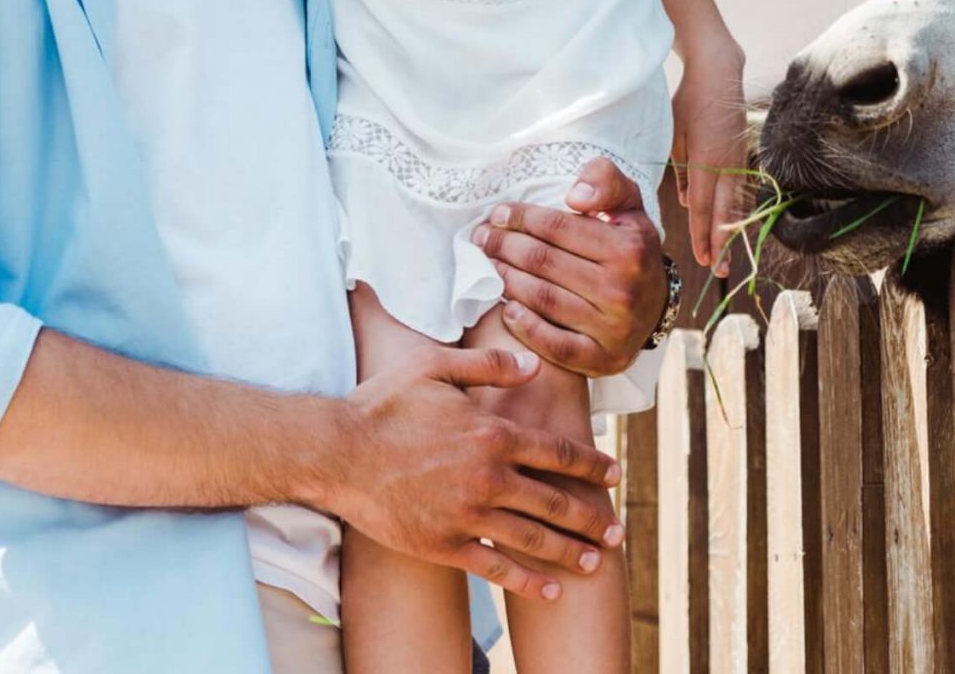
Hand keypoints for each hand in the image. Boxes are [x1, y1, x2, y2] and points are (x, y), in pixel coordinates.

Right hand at [327, 343, 622, 602]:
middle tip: (618, 530)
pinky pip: (494, 568)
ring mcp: (468, 515)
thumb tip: (533, 363)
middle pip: (556, 501)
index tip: (615, 474)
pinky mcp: (444, 545)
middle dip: (593, 517)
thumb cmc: (383, 403)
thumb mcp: (436, 367)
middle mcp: (489, 477)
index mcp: (493, 433)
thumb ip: (489, 364)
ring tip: (596, 562)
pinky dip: (526, 582)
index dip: (592, 465)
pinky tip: (549, 591)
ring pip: (533, 538)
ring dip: (570, 552)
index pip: (558, 452)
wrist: (336, 454)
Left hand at [473, 158, 666, 375]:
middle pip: (544, 262)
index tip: (498, 213)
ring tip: (488, 265)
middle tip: (482, 238)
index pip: (558, 228)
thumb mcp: (628, 204)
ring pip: (543, 299)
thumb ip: (605, 181)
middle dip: (505, 245)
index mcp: (630, 249)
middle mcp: (623, 290)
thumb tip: (574, 196)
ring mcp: (614, 329)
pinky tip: (507, 308)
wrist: (655, 304)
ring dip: (506, 279)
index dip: (522, 218)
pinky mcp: (604, 360)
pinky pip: (554, 345)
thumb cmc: (630, 246)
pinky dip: (525, 327)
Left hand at [673, 65, 751, 270]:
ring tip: (727, 257)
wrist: (719, 72)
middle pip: (724, 212)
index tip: (701, 259)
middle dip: (721, 244)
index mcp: (707, 160)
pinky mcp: (743, 155)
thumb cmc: (689, 101)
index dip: (702, 235)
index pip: (702, 207)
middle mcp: (727, 164)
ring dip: (730, 231)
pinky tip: (730, 224)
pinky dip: (734, 210)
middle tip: (720, 272)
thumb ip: (680, 172)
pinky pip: (739, 190)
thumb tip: (687, 203)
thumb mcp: (674, 135)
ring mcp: (739, 160)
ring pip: (735, 204)